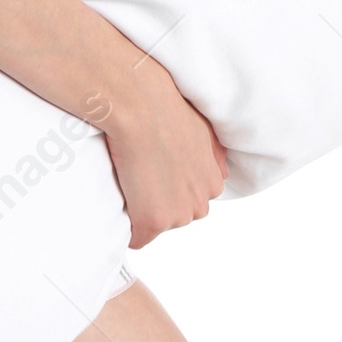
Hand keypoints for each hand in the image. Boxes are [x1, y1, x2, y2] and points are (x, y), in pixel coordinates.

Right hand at [101, 58, 229, 248]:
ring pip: (156, 225)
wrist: (139, 104)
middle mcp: (201, 202)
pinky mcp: (154, 221)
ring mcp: (179, 214)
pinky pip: (137, 238)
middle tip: (139, 171)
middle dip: (156, 201)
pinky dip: (126, 226)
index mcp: (213, 183)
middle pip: (173, 215)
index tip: (153, 169)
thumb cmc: (165, 108)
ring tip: (129, 177)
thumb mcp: (205, 129)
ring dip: (140, 210)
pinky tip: (120, 197)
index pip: (187, 200)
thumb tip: (221, 169)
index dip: (165, 186)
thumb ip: (215, 155)